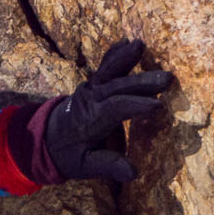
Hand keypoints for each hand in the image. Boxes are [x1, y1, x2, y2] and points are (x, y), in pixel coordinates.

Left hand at [13, 40, 173, 184]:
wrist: (46, 139)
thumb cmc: (70, 155)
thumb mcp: (85, 167)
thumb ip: (108, 166)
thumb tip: (133, 173)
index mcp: (90, 121)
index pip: (115, 109)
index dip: (136, 107)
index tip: (159, 106)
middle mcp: (90, 100)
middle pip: (117, 87)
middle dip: (142, 82)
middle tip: (167, 78)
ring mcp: (90, 89)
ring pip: (109, 71)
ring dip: (126, 58)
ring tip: (141, 45)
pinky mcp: (92, 83)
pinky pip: (104, 66)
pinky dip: (115, 53)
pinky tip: (128, 41)